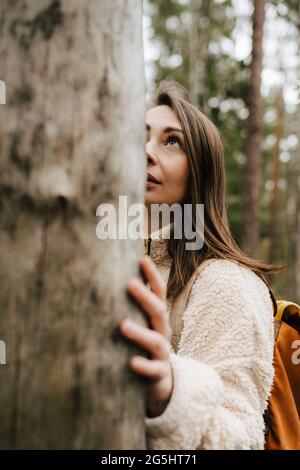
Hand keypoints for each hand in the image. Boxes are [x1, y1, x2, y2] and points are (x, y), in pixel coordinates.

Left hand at [119, 255, 173, 417]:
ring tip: (123, 325)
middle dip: (145, 297)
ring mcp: (162, 354)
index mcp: (157, 318)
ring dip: (140, 332)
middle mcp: (162, 332)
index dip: (153, 276)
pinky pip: (153, 370)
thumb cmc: (142, 346)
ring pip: (155, 341)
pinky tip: (132, 362)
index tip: (142, 259)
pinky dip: (144, 366)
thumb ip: (129, 306)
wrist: (159, 382)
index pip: (159, 294)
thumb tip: (105, 280)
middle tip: (129, 283)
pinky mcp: (158, 374)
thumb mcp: (141, 324)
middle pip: (158, 312)